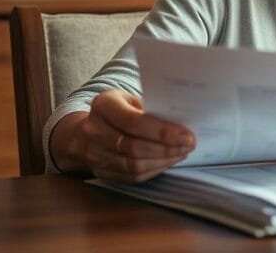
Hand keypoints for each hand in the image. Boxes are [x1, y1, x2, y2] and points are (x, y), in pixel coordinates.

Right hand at [55, 89, 194, 182]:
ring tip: (181, 153)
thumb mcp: (130, 98)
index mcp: (103, 105)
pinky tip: (168, 162)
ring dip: (162, 161)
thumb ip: (151, 107)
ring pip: (133, 165)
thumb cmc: (117, 110)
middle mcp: (93, 130)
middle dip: (166, 148)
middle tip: (189, 145)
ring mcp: (93, 154)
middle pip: (133, 147)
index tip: (187, 136)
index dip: (162, 132)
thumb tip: (182, 120)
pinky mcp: (100, 172)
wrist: (85, 130)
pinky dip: (153, 170)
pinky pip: (130, 177)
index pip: (133, 122)